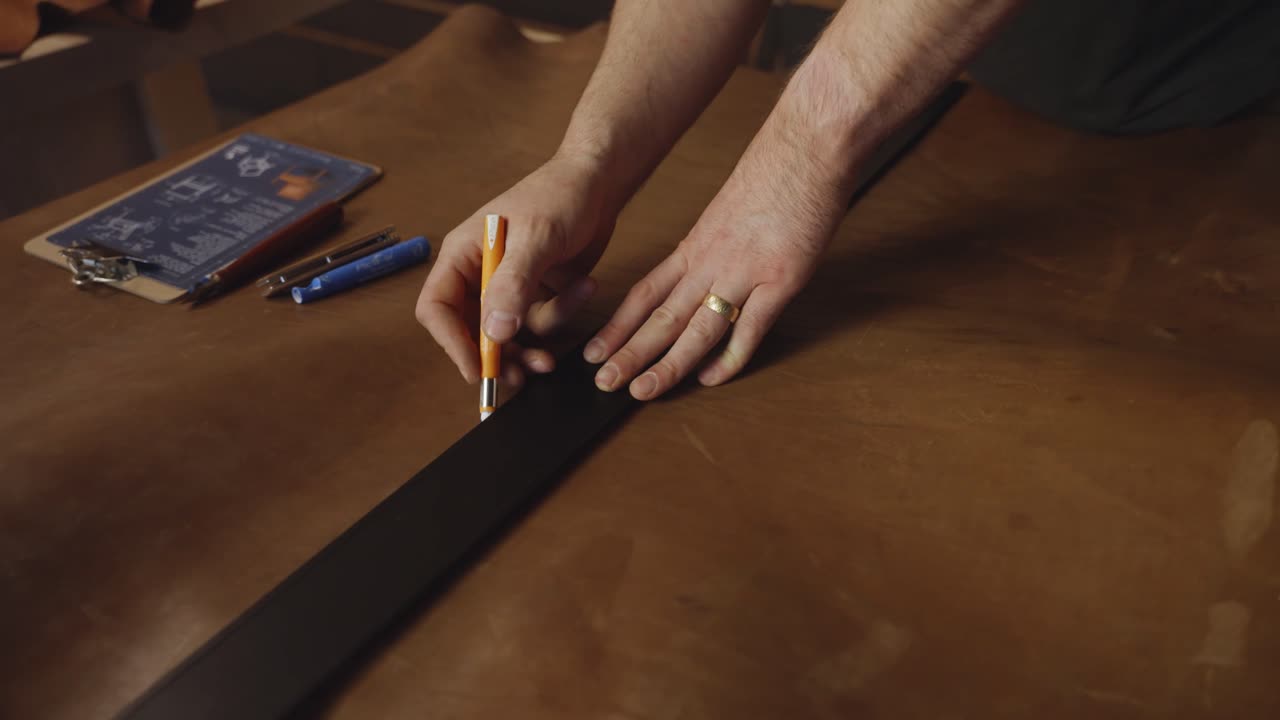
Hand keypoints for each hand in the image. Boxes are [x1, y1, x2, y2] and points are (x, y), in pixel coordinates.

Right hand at [415, 151, 617, 387]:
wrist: (599, 183)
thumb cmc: (560, 195)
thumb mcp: (537, 239)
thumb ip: (513, 285)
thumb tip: (493, 333)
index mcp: (463, 255)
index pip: (437, 308)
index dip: (451, 343)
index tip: (476, 369)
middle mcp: (480, 274)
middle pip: (471, 331)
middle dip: (495, 357)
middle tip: (516, 380)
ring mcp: (510, 286)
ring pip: (509, 335)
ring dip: (532, 348)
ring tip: (551, 359)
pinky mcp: (537, 294)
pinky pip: (542, 322)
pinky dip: (564, 314)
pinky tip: (586, 288)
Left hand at [582, 128, 848, 400]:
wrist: (809, 145)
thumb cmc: (777, 170)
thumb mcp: (730, 209)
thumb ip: (716, 245)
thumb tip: (705, 273)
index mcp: (697, 244)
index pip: (646, 293)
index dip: (619, 325)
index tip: (595, 349)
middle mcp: (712, 262)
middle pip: (661, 317)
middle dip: (629, 353)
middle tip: (603, 381)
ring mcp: (745, 272)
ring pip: (695, 329)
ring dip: (666, 364)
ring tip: (641, 391)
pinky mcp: (781, 279)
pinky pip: (750, 329)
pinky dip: (729, 359)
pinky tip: (710, 379)